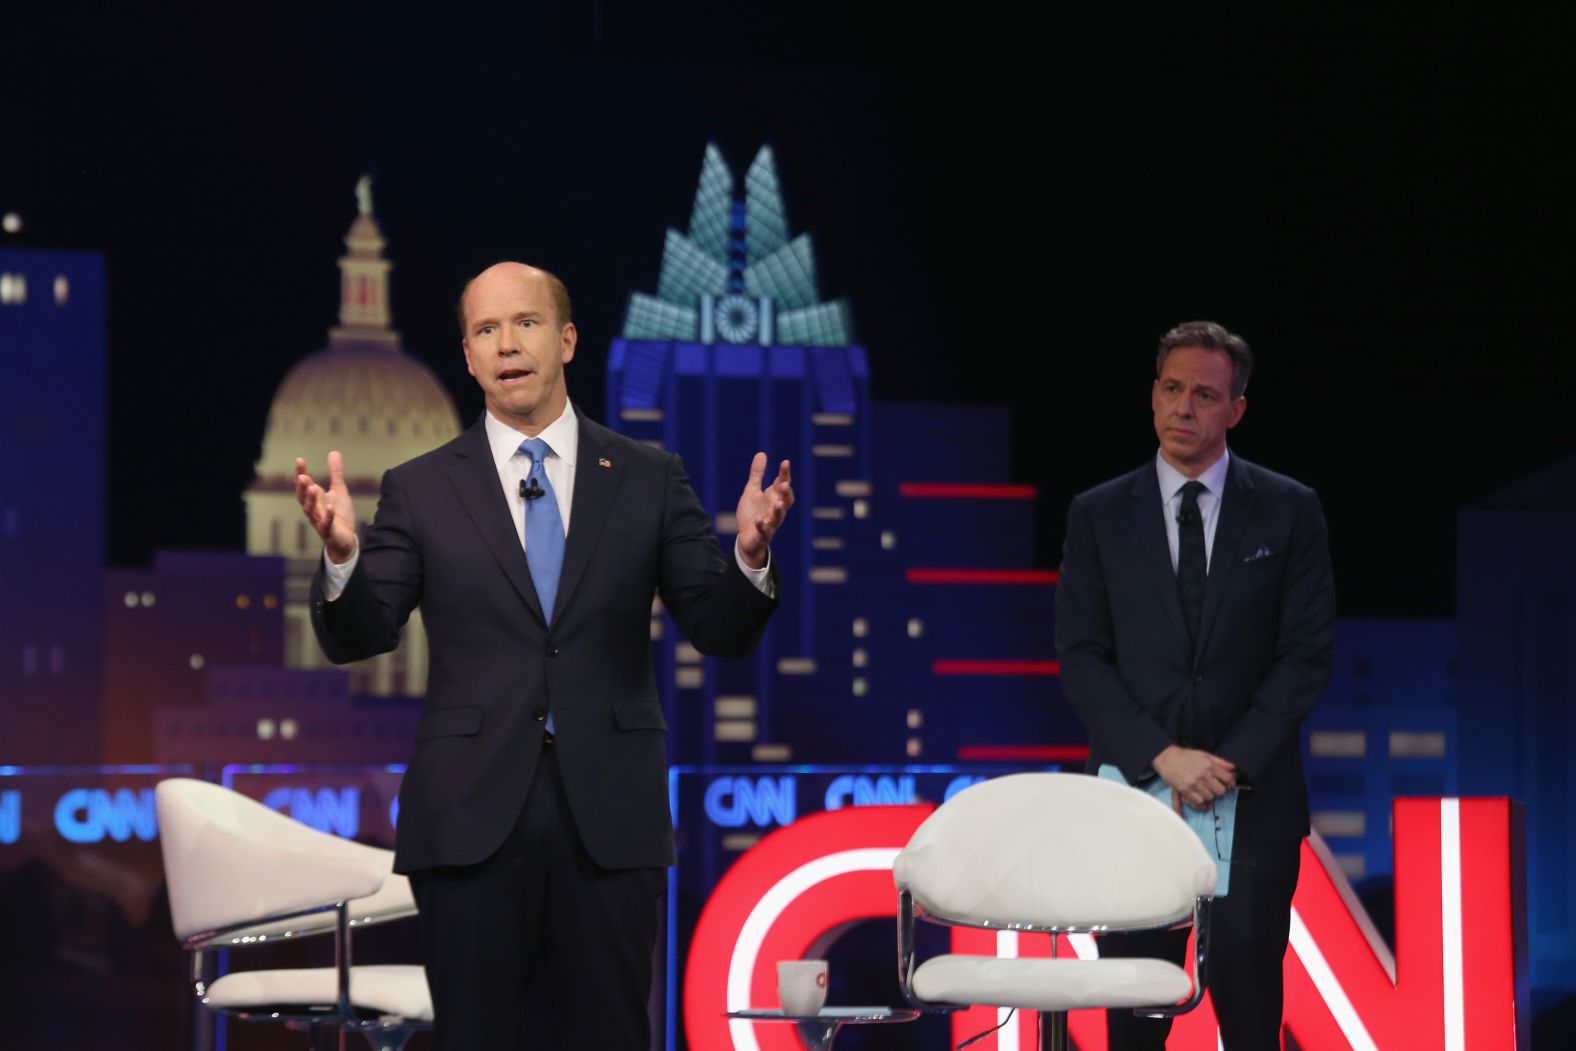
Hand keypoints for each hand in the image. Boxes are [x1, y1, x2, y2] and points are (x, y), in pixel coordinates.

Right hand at [295, 451, 357, 563]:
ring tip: (313, 488)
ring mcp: (319, 521)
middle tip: (302, 476)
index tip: (299, 460)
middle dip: (302, 487)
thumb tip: (333, 452)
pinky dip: (327, 517)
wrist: (345, 538)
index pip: (303, 485)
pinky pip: (326, 524)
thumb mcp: (338, 490)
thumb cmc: (338, 514)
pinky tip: (330, 508)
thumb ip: (335, 473)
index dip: (300, 473)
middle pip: (303, 498)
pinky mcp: (329, 532)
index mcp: (314, 499)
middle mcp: (313, 510)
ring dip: (311, 500)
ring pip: (311, 511)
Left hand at [735, 453, 792, 569]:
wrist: (747, 538)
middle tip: (784, 484)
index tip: (785, 462)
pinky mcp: (762, 535)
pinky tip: (759, 520)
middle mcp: (775, 510)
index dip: (785, 474)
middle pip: (786, 501)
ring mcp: (770, 523)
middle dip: (786, 493)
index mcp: (774, 498)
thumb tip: (761, 453)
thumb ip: (757, 475)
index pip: (783, 484)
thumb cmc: (753, 513)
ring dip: (778, 510)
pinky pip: (764, 531)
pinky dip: (762, 526)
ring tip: (777, 503)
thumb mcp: (752, 491)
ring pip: (778, 517)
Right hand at [1152, 745, 1236, 809]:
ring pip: (1210, 797)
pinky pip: (1199, 801)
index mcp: (1209, 766)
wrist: (1167, 758)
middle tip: (1212, 785)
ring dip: (1208, 794)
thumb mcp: (1205, 755)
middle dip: (1218, 789)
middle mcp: (1203, 776)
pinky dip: (1199, 799)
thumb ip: (1221, 762)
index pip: (1228, 779)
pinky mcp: (1185, 791)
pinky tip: (1196, 793)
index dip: (1228, 781)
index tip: (1226, 782)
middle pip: (1220, 791)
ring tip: (1203, 788)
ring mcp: (1194, 785)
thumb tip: (1234, 769)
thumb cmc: (1186, 756)